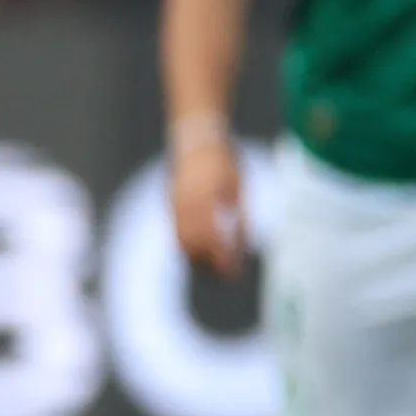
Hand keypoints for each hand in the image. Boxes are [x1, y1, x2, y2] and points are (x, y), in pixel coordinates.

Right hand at [167, 127, 246, 277]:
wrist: (197, 139)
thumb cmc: (225, 162)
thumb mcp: (240, 187)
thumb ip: (241, 216)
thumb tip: (246, 247)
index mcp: (207, 198)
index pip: (212, 238)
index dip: (222, 258)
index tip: (235, 271)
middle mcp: (186, 203)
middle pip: (193, 245)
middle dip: (209, 264)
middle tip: (228, 276)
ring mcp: (174, 203)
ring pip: (181, 241)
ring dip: (198, 258)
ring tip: (218, 268)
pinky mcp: (170, 204)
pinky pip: (176, 231)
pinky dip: (189, 246)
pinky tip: (205, 252)